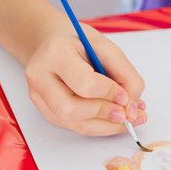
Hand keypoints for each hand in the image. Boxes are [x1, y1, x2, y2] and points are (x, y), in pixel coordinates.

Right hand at [25, 24, 145, 136]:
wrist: (51, 42)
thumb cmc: (78, 43)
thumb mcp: (106, 48)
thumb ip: (125, 75)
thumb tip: (132, 111)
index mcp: (55, 53)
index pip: (84, 83)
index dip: (110, 94)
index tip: (126, 96)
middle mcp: (39, 76)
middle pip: (70, 109)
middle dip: (103, 114)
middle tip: (125, 113)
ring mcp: (38, 95)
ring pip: (72, 123)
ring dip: (104, 125)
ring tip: (125, 117)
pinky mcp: (43, 109)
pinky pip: (73, 126)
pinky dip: (96, 125)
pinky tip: (110, 117)